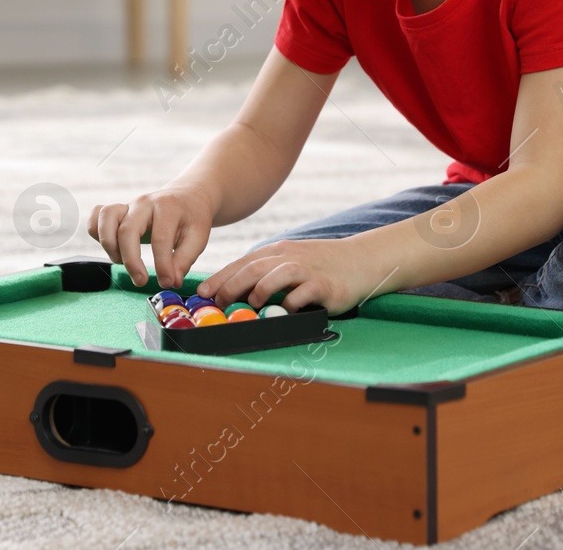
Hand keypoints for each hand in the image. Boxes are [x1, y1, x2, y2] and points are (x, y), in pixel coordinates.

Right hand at [87, 187, 216, 289]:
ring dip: (109, 245)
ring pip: (105, 219)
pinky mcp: (117, 211)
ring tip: (122, 261)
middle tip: (141, 281)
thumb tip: (170, 282)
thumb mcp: (199, 237)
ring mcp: (128, 205)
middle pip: (126, 230)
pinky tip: (112, 248)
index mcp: (168, 207)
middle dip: (131, 260)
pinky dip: (96, 233)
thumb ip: (184, 260)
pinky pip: (95, 216)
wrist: (187, 197)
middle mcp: (144, 203)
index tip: (167, 282)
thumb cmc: (192, 219)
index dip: (162, 265)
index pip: (160, 239)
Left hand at [195, 236, 389, 315]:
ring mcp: (308, 270)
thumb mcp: (289, 262)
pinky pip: (305, 292)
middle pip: (254, 267)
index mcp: (276, 252)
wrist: (360, 260)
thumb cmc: (319, 265)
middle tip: (219, 302)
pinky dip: (293, 301)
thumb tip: (232, 293)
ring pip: (278, 275)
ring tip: (251, 304)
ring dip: (261, 290)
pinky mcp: (325, 285)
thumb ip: (265, 273)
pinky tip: (285, 310)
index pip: (242, 263)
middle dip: (232, 285)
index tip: (202, 293)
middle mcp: (289, 258)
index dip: (220, 277)